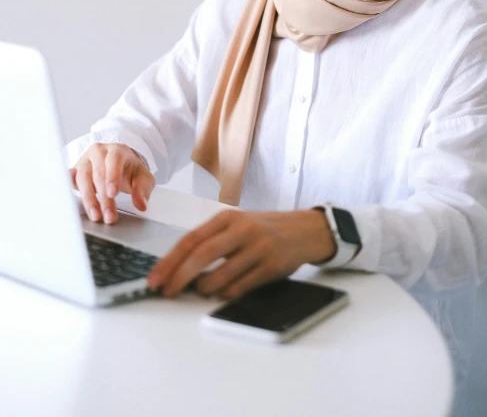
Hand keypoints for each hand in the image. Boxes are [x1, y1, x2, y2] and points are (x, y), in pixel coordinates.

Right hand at [70, 143, 154, 224]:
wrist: (119, 165)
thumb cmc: (130, 170)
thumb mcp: (143, 178)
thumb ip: (143, 190)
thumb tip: (141, 204)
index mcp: (117, 150)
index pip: (114, 161)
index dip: (112, 177)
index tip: (113, 193)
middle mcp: (98, 152)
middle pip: (98, 174)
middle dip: (104, 198)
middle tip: (109, 216)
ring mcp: (85, 161)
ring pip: (82, 179)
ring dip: (89, 200)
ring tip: (96, 216)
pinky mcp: (75, 170)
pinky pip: (69, 178)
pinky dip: (68, 188)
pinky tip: (70, 201)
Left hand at [147, 208, 335, 299]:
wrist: (305, 229)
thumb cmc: (264, 229)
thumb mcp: (237, 224)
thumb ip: (213, 241)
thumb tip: (179, 268)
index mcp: (228, 217)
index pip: (191, 239)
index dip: (170, 261)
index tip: (156, 278)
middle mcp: (242, 229)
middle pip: (202, 255)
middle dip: (179, 276)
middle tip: (167, 292)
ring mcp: (258, 247)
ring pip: (221, 275)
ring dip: (205, 289)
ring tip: (200, 291)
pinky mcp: (272, 265)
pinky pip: (241, 287)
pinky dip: (226, 294)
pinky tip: (222, 293)